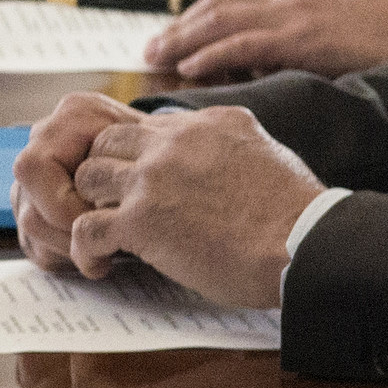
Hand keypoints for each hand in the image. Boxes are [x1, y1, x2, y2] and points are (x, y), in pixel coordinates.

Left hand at [19, 99, 315, 305]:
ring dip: (89, 205)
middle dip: (104, 173)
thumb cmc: (297, 213)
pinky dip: (83, 249)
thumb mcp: (267, 151)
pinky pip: (85, 227)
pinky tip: (98, 263)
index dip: (135, 157)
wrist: (304, 243)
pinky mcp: (142, 221)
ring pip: (86, 177)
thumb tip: (221, 153)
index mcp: (206, 123)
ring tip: (105, 234)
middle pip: (106, 143)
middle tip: (113, 205)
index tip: (139, 184)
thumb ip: (232, 145)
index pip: (146, 126)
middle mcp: (173, 142)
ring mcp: (153, 179)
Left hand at [145, 0, 387, 84]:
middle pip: (219, 2)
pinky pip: (244, 44)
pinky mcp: (304, 33)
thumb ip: (297, 20)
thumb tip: (258, 52)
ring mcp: (296, 5)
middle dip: (181, 26)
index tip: (176, 31)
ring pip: (222, 20)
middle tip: (152, 47)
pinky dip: (212, 55)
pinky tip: (191, 67)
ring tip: (159, 57)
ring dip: (184, 40)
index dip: (199, 13)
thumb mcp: (337, 10)